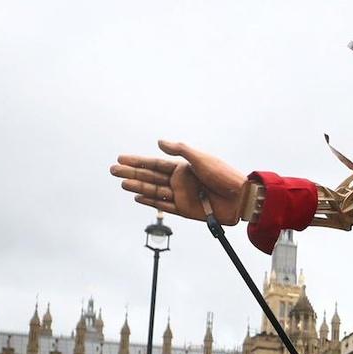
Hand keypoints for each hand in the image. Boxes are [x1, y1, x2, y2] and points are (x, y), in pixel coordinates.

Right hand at [110, 140, 246, 223]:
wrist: (240, 198)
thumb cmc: (224, 175)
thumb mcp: (201, 158)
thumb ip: (180, 150)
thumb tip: (159, 142)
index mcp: (184, 167)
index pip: (155, 163)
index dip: (138, 160)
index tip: (121, 158)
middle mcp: (180, 181)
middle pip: (150, 176)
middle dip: (132, 172)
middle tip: (113, 170)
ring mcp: (181, 196)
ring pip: (153, 191)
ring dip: (137, 186)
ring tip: (121, 182)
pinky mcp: (185, 210)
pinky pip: (164, 206)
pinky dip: (150, 202)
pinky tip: (137, 197)